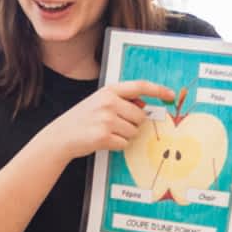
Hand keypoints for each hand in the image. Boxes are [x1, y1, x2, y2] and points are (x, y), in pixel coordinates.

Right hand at [43, 79, 174, 161]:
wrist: (61, 136)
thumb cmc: (83, 119)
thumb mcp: (100, 102)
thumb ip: (121, 101)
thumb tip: (144, 107)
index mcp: (109, 91)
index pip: (139, 86)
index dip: (158, 90)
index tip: (170, 95)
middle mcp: (108, 102)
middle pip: (140, 116)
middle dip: (133, 124)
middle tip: (115, 125)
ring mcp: (106, 119)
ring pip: (134, 132)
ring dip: (124, 136)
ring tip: (107, 132)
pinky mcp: (103, 136)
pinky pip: (124, 143)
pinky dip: (117, 145)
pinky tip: (103, 141)